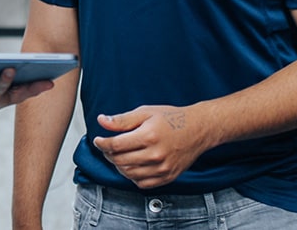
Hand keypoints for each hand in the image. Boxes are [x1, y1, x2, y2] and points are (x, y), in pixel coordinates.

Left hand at [91, 105, 210, 188]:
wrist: (198, 129)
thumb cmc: (172, 119)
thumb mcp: (145, 112)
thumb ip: (122, 120)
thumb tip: (101, 121)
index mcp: (149, 136)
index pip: (116, 145)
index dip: (102, 143)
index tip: (98, 140)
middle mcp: (155, 155)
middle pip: (120, 161)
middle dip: (108, 154)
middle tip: (107, 146)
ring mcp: (162, 168)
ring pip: (129, 173)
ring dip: (118, 165)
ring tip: (118, 155)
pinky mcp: (167, 177)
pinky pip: (142, 183)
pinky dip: (132, 176)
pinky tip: (132, 165)